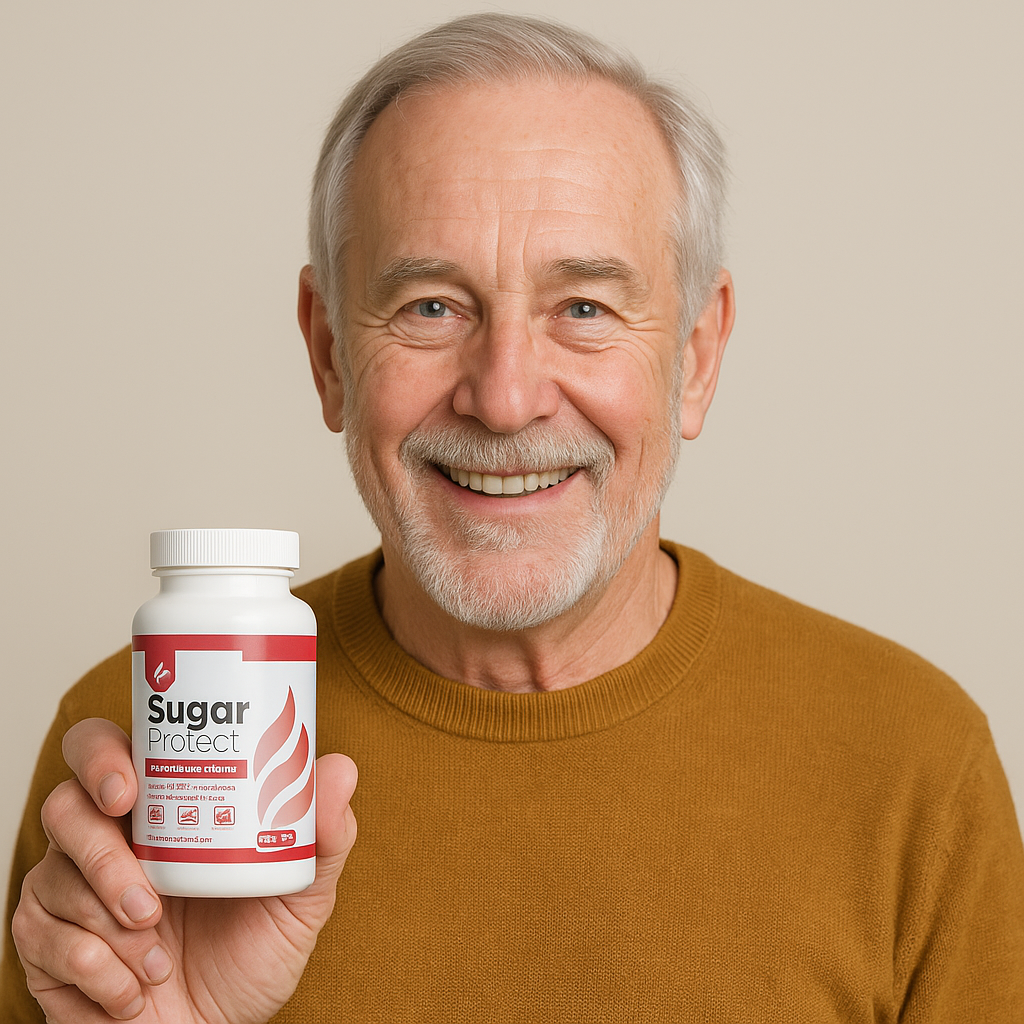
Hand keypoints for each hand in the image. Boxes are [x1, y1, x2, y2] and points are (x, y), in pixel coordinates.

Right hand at [12, 718, 357, 1022]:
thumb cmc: (252, 953)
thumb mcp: (301, 897)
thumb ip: (323, 836)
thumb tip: (341, 768)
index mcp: (160, 807)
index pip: (108, 750)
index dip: (102, 756)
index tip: (128, 790)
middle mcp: (106, 838)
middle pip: (64, 806)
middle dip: (98, 847)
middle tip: (146, 889)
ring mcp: (67, 889)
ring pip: (54, 877)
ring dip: (113, 926)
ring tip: (161, 953)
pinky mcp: (44, 945)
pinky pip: (46, 942)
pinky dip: (101, 971)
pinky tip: (137, 986)